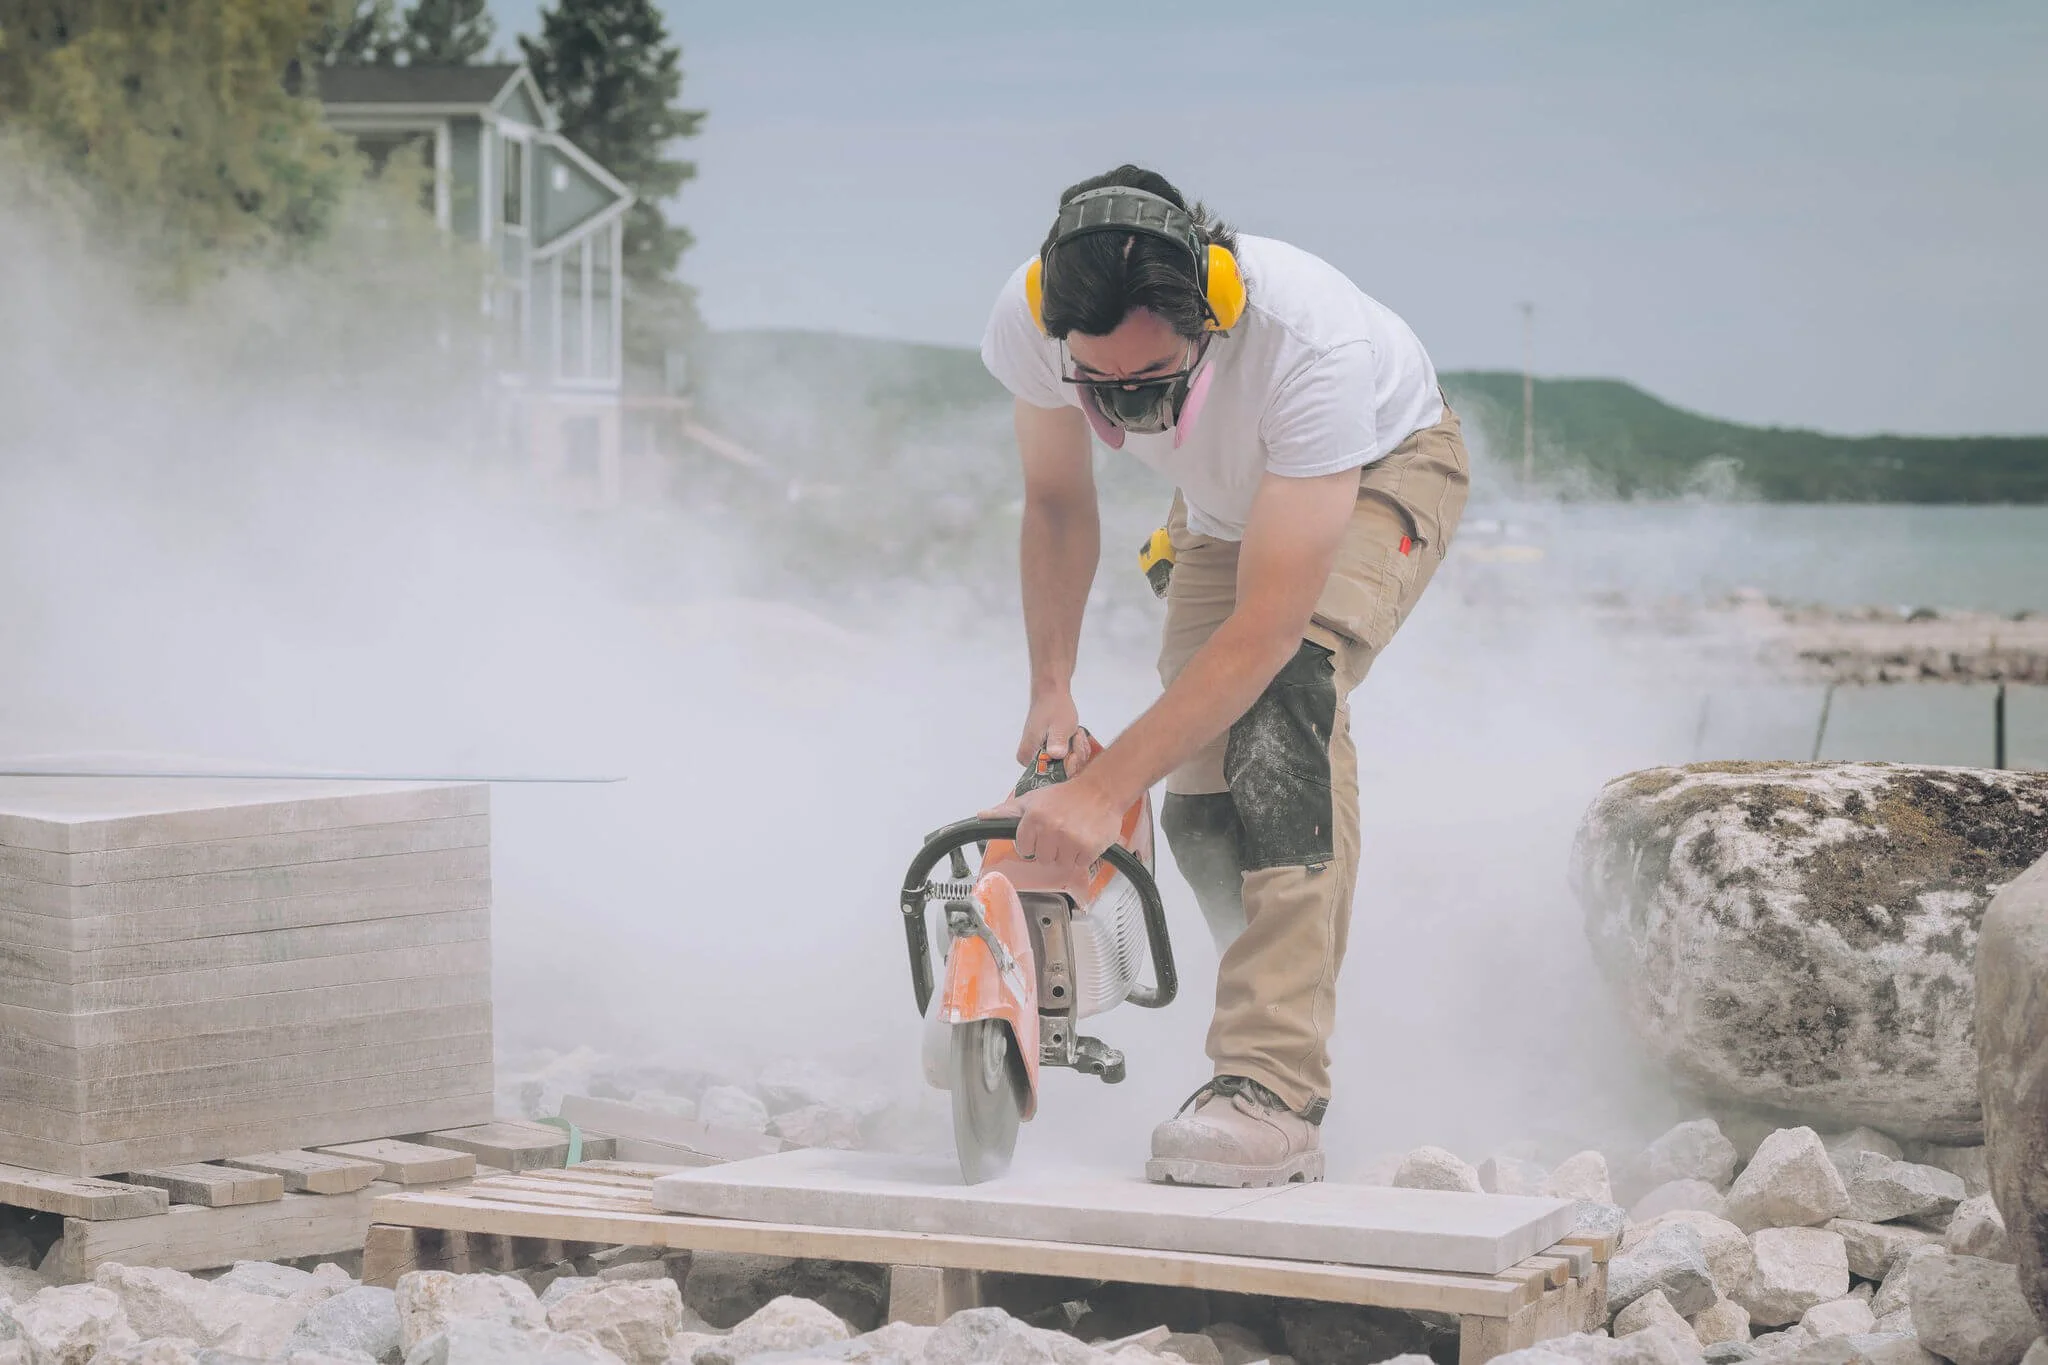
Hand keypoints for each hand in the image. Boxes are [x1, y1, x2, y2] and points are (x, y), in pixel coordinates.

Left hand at [981, 775, 1122, 879]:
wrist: (1101, 790)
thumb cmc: (1066, 795)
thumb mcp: (1032, 799)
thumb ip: (1006, 811)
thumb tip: (982, 816)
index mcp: (1033, 818)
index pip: (1025, 849)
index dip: (1034, 842)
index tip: (1043, 833)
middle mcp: (1050, 829)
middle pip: (1043, 859)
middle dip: (1052, 848)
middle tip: (1061, 832)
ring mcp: (1070, 840)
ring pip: (1061, 864)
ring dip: (1068, 853)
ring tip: (1074, 834)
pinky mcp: (1089, 848)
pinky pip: (1079, 864)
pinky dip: (1084, 855)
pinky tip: (1085, 838)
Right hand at [1016, 690, 1091, 771]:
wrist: (1052, 692)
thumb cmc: (1053, 708)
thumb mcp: (1059, 726)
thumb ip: (1057, 742)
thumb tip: (1056, 755)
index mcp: (1028, 757)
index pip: (1049, 779)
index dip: (1066, 768)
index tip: (1071, 752)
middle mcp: (1031, 761)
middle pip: (1060, 774)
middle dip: (1074, 757)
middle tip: (1075, 737)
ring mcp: (1041, 756)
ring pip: (1067, 766)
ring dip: (1077, 750)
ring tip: (1075, 733)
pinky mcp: (1050, 751)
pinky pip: (1068, 758)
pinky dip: (1075, 748)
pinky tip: (1075, 736)